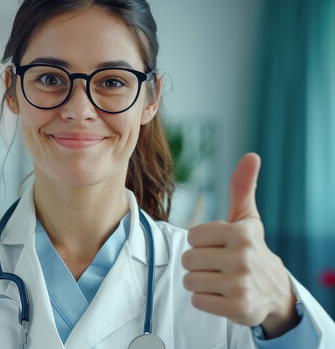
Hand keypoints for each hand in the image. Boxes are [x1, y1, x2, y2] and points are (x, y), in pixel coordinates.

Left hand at [181, 153, 299, 337]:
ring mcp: (241, 284)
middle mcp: (243, 258)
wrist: (273, 290)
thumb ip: (242, 187)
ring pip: (190, 281)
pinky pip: (197, 301)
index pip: (192, 236)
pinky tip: (222, 295)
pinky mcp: (237, 308)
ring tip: (220, 280)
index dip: (199, 242)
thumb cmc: (251, 248)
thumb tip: (251, 155)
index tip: (217, 246)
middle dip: (198, 263)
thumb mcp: (247, 218)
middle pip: (188, 259)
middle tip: (218, 265)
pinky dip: (204, 300)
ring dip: (200, 282)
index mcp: (241, 233)